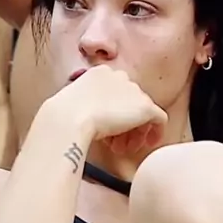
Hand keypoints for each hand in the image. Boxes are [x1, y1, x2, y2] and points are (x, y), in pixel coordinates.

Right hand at [43, 65, 167, 152]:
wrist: (68, 118)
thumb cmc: (63, 116)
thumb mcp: (74, 104)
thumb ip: (89, 104)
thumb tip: (96, 119)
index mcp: (100, 73)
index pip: (115, 93)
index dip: (112, 114)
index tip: (107, 131)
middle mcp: (119, 76)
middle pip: (130, 102)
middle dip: (124, 125)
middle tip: (117, 144)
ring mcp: (133, 90)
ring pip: (142, 112)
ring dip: (134, 132)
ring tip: (123, 149)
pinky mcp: (144, 106)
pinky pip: (159, 118)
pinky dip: (155, 132)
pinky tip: (146, 144)